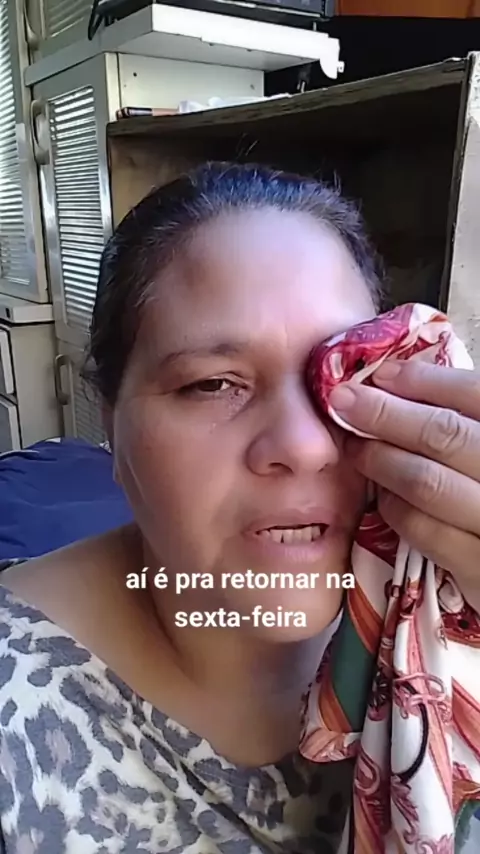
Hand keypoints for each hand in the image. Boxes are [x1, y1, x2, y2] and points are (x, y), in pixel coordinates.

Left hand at [329, 359, 479, 609]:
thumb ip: (465, 422)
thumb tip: (402, 382)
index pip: (474, 394)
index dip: (425, 380)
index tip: (381, 374)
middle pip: (445, 434)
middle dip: (386, 414)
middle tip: (345, 401)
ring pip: (427, 481)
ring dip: (382, 460)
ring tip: (356, 448)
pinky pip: (425, 531)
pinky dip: (395, 508)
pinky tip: (384, 496)